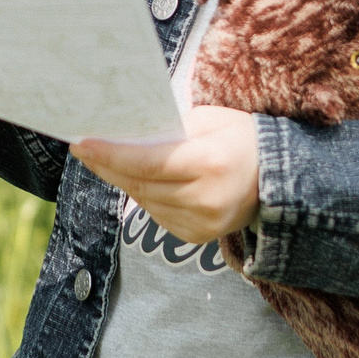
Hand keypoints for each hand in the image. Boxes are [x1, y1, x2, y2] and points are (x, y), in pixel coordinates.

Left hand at [72, 107, 261, 244]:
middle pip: (140, 184)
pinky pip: (157, 214)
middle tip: (82, 148)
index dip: (110, 154)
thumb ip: (169, 129)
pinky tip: (135, 179)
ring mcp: (202, 223)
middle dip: (107, 165)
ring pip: (144, 201)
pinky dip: (144, 195)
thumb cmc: (241, 139)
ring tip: (102, 159)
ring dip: (122, 180)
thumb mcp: (209, 120)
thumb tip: (126, 136)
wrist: (278, 179)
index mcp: (209, 163)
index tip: (80, 143)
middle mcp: (205, 199)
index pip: (146, 162)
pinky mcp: (198, 237)